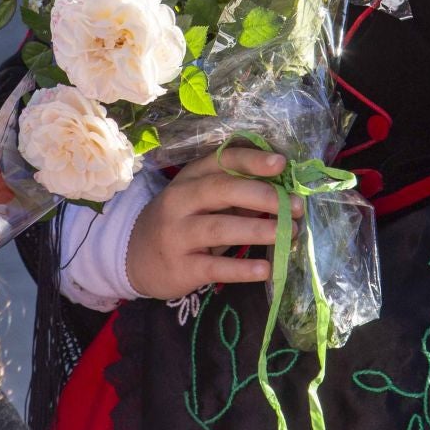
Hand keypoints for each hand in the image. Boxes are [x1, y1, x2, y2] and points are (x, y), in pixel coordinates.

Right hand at [125, 147, 298, 300]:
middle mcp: (180, 202)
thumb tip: (283, 192)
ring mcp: (177, 235)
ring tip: (290, 234)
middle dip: (262, 195)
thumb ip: (235, 194)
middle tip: (294, 206)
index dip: (252, 161)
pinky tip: (266, 269)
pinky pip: (215, 266)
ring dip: (258, 230)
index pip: (221, 161)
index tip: (281, 164)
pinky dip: (242, 268)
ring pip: (220, 228)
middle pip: (222, 190)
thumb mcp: (200, 201)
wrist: (134, 257)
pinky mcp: (180, 267)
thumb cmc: (181, 224)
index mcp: (189, 179)